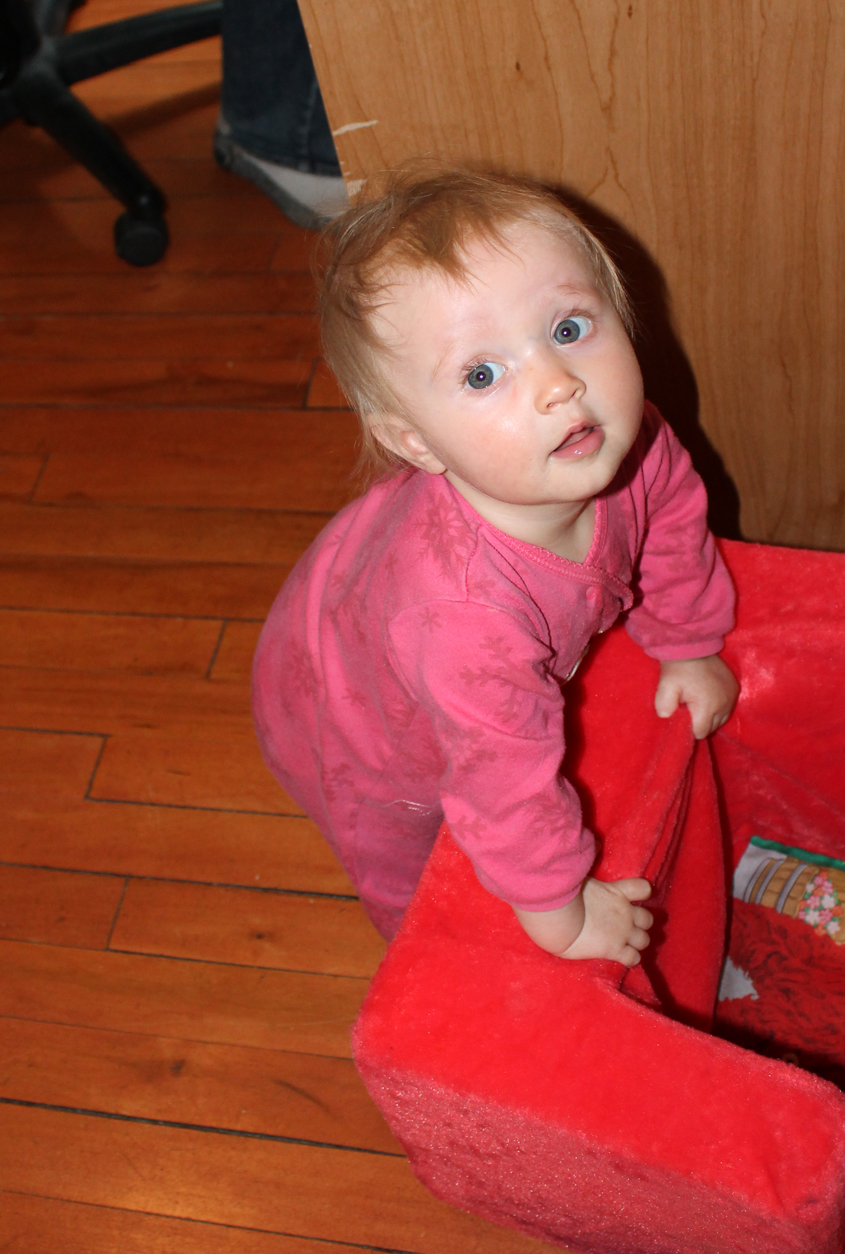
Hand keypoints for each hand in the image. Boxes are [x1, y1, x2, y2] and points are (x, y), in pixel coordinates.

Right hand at [513, 877, 652, 965]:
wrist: (561, 919)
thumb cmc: (565, 896)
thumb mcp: (580, 880)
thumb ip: (588, 878)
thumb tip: (586, 859)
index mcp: (617, 892)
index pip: (643, 888)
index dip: (643, 892)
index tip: (635, 897)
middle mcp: (625, 913)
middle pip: (648, 919)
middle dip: (641, 924)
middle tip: (627, 926)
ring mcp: (623, 933)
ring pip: (644, 940)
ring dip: (638, 942)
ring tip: (627, 944)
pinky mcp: (616, 950)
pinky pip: (633, 959)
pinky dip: (631, 959)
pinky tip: (623, 959)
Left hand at [654, 654, 738, 738]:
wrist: (692, 646)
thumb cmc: (677, 669)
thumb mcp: (665, 688)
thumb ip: (663, 707)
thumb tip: (667, 718)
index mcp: (707, 707)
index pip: (700, 732)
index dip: (689, 728)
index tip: (683, 715)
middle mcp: (724, 705)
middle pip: (711, 727)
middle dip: (699, 722)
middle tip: (689, 707)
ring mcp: (731, 697)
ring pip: (721, 719)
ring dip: (710, 715)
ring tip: (698, 702)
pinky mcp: (735, 689)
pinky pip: (727, 707)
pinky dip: (718, 706)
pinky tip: (707, 696)